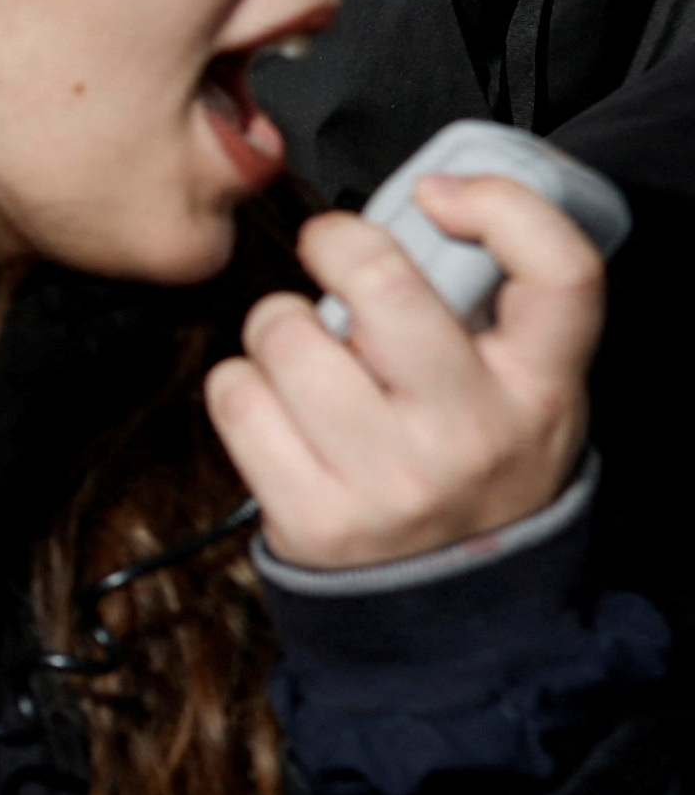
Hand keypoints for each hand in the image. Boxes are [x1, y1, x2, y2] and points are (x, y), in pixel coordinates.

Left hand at [207, 176, 603, 571]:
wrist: (451, 599)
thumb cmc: (473, 465)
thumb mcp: (522, 390)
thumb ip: (488, 312)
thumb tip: (411, 213)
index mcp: (540, 387)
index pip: (559, 270)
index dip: (500, 206)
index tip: (438, 195)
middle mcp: (473, 431)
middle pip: (383, 281)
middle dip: (335, 242)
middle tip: (329, 252)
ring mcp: (393, 478)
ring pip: (287, 334)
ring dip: (276, 326)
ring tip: (304, 355)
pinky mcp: (316, 517)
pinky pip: (235, 397)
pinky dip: (238, 386)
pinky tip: (273, 406)